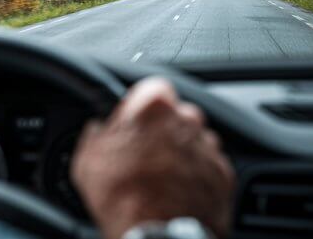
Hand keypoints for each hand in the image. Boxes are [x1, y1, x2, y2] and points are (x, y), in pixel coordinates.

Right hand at [71, 77, 234, 238]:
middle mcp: (188, 120)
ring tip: (159, 178)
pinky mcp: (224, 175)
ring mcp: (210, 148)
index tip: (131, 122)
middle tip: (142, 154)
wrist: (156, 237)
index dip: (139, 106)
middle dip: (161, 130)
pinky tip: (176, 191)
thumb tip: (98, 130)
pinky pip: (208, 166)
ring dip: (180, 152)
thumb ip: (96, 133)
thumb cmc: (122, 198)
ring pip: (193, 140)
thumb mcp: (88, 160)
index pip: (151, 88)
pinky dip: (196, 175)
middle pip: (175, 114)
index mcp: (154, 106)